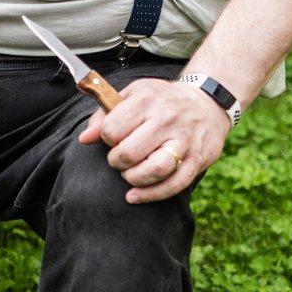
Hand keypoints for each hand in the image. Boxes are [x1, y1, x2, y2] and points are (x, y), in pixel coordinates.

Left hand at [78, 77, 229, 202]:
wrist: (207, 103)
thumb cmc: (162, 101)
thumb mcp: (133, 95)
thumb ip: (105, 115)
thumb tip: (84, 139)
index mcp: (147, 100)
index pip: (112, 130)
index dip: (106, 139)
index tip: (112, 139)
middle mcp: (167, 119)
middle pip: (130, 153)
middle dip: (116, 162)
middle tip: (119, 159)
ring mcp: (184, 140)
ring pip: (155, 170)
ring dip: (134, 179)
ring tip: (129, 174)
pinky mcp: (197, 159)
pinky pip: (174, 185)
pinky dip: (151, 194)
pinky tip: (135, 195)